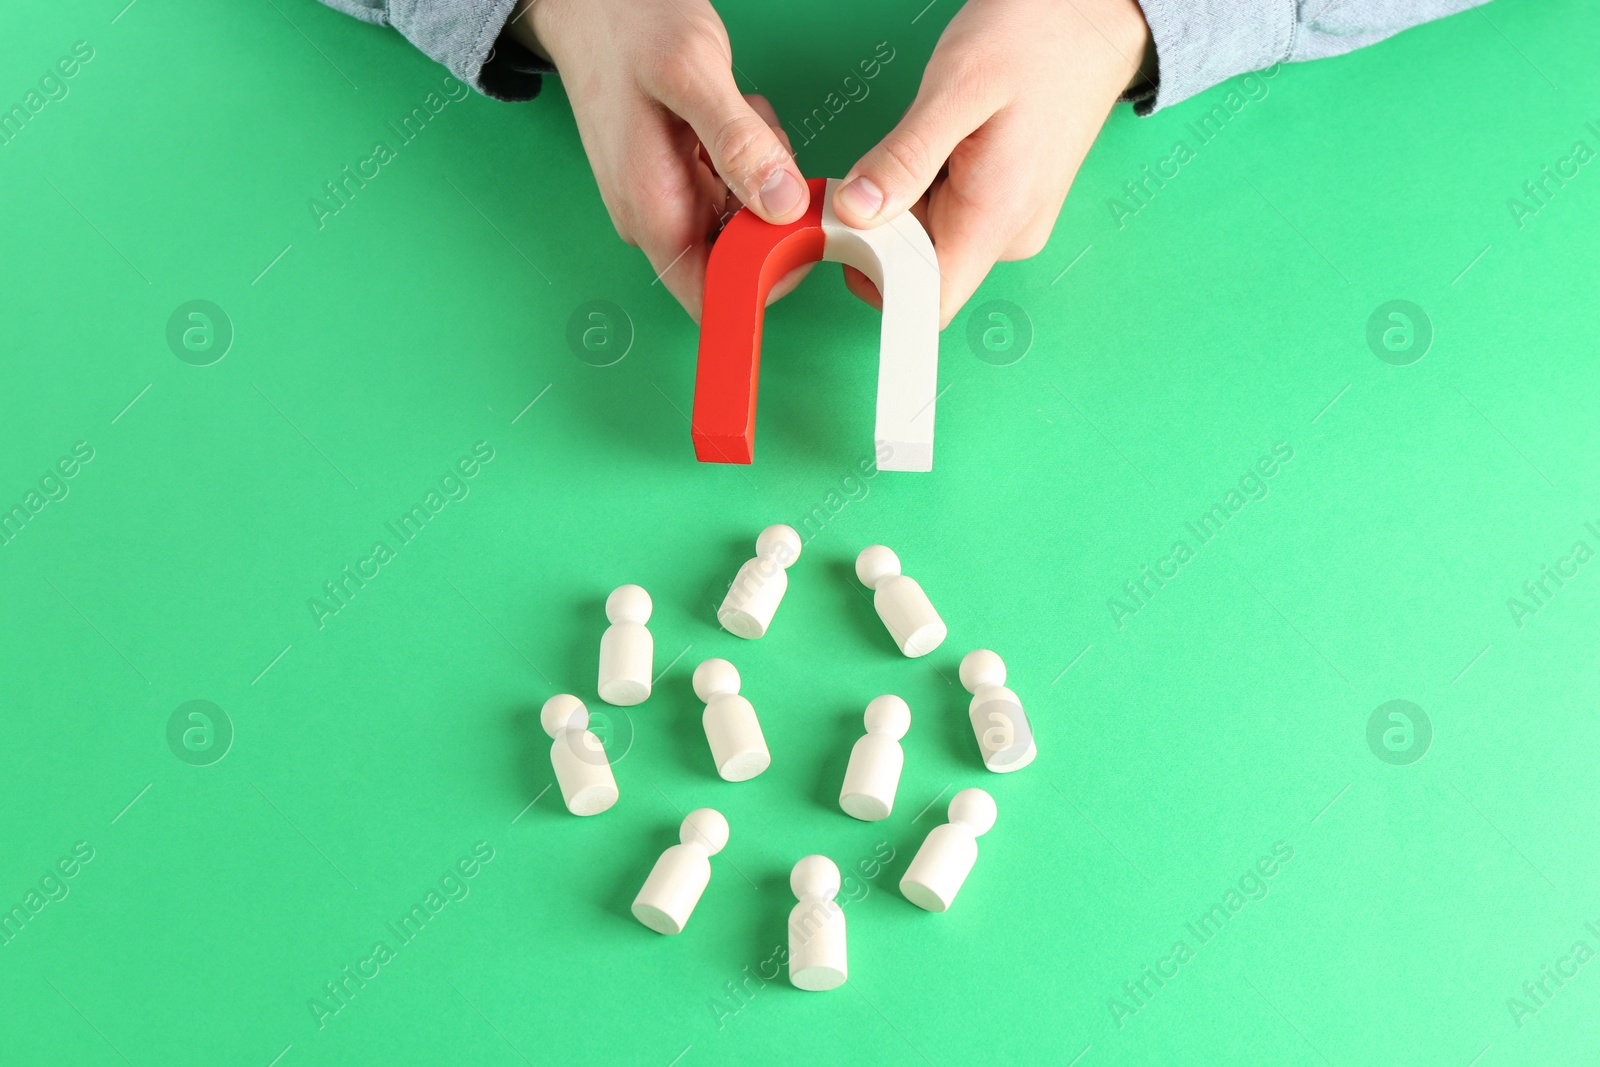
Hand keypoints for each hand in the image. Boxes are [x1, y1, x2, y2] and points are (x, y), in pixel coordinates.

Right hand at [510, 0, 811, 321]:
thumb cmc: (626, 25)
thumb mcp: (692, 74)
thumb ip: (738, 144)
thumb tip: (781, 205)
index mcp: (652, 210)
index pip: (712, 299)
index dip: (762, 285)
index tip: (797, 235)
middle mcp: (657, 215)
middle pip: (738, 261)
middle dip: (772, 217)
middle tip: (772, 153)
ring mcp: (667, 196)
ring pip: (743, 221)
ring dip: (763, 179)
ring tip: (743, 119)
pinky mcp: (679, 174)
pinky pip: (734, 188)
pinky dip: (751, 158)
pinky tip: (733, 116)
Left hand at [830, 0, 1150, 327]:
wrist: (1097, 14)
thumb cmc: (1037, 37)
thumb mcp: (957, 88)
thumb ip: (905, 158)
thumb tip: (856, 212)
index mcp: (997, 216)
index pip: (927, 302)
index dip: (876, 280)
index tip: (850, 230)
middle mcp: (1009, 234)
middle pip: (919, 269)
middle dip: (883, 227)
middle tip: (881, 162)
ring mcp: (1012, 222)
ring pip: (930, 240)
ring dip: (906, 201)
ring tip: (927, 139)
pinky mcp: (1009, 205)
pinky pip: (950, 217)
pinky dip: (927, 188)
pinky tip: (942, 144)